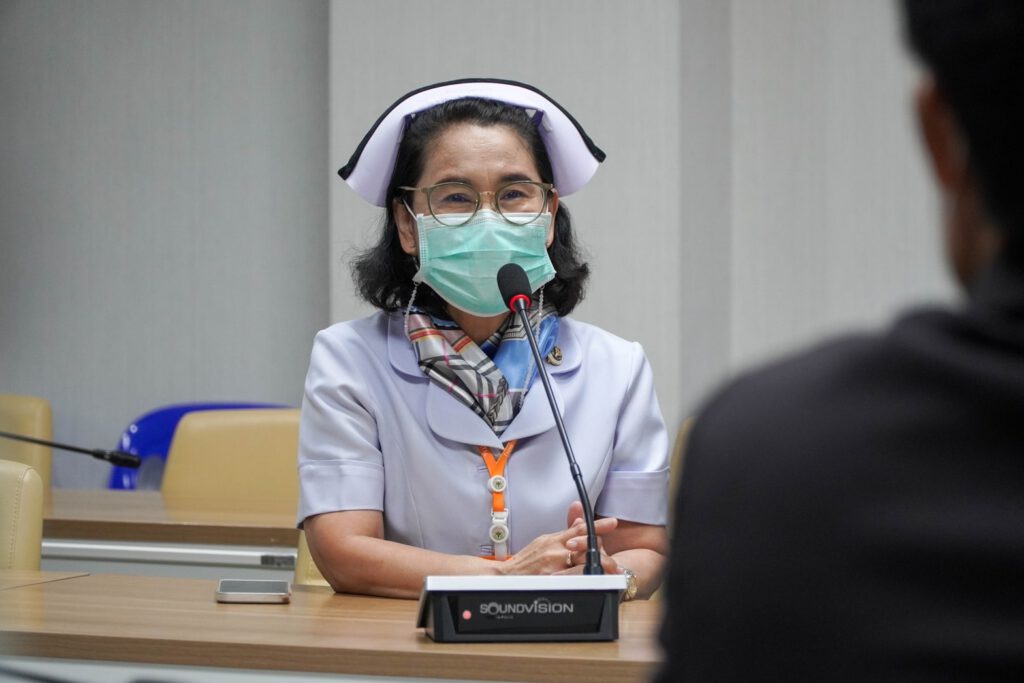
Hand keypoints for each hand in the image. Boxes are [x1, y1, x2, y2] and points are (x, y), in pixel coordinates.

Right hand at [497, 506, 616, 575]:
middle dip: (601, 553)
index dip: (597, 526)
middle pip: (585, 547)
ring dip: (597, 568)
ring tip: (610, 573)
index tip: (612, 523)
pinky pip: (574, 580)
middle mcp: (555, 551)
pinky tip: (596, 583)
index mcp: (554, 540)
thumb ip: (564, 533)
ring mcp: (554, 567)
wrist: (506, 578)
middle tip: (613, 562)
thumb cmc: (525, 562)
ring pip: (582, 563)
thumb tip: (580, 521)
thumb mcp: (544, 542)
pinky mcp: (552, 582)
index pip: (579, 530)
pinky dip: (586, 580)